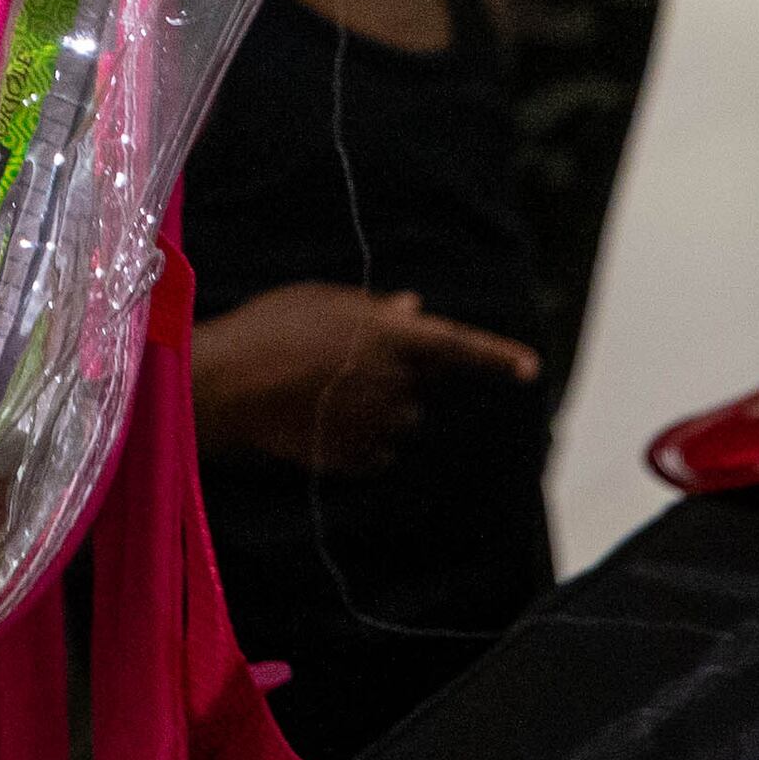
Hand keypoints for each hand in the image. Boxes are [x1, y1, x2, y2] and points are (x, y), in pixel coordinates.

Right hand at [192, 284, 540, 474]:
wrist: (228, 384)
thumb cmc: (271, 327)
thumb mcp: (323, 301)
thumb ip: (374, 309)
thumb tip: (412, 307)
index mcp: (393, 337)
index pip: (460, 346)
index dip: (497, 356)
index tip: (530, 367)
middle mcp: (395, 384)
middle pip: (421, 387)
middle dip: (398, 378)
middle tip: (344, 363)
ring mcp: (377, 425)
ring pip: (399, 422)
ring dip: (379, 411)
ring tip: (324, 394)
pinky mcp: (355, 458)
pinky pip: (376, 453)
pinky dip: (359, 442)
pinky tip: (320, 423)